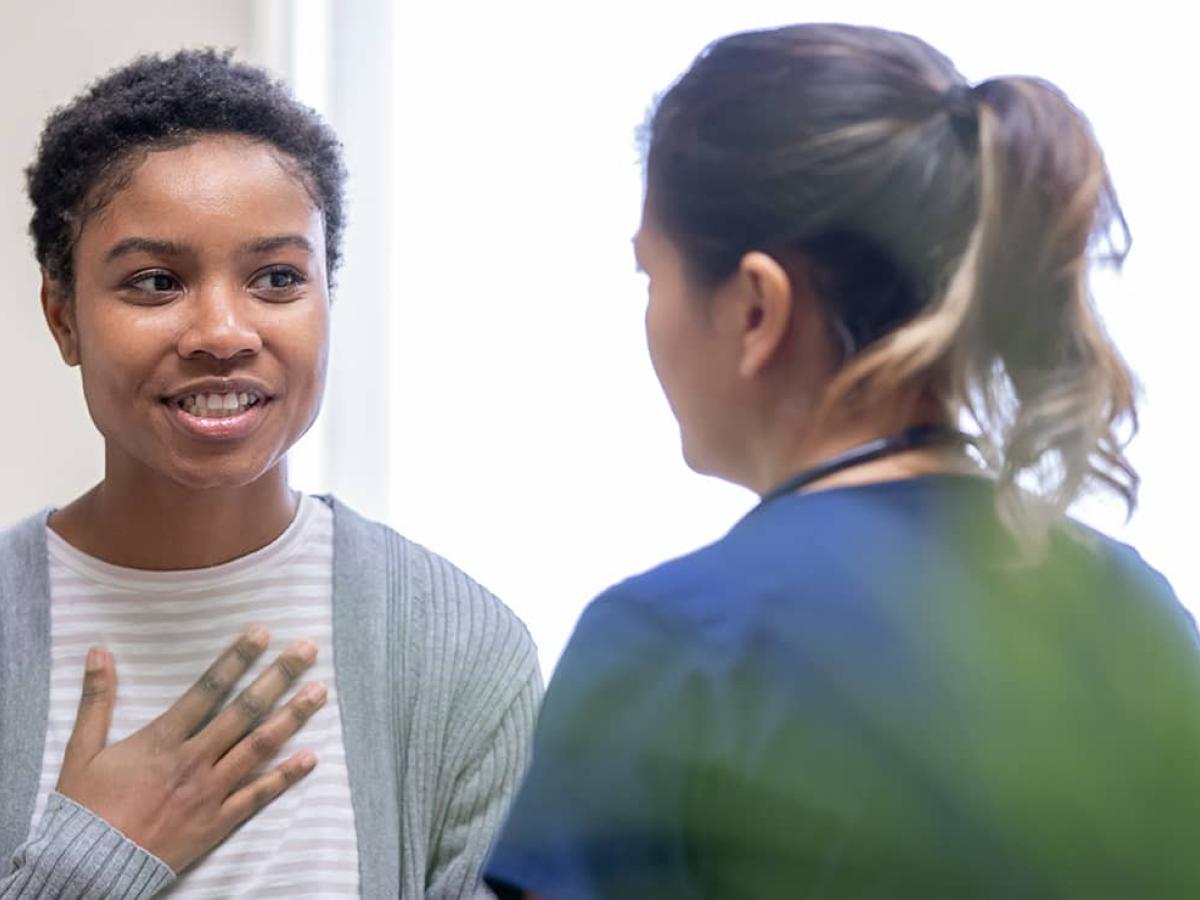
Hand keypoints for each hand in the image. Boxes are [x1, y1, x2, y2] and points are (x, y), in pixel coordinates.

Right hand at [55, 627, 326, 871]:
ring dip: (292, 717)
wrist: (86, 870)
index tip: (262, 632)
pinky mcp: (217, 822)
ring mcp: (208, 792)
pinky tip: (311, 757)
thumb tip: (98, 651)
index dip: (237, 658)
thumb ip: (96, 699)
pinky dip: (286, 776)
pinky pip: (258, 796)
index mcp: (163, 740)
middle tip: (306, 650)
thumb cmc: (84, 809)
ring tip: (319, 692)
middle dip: (278, 677)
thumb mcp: (81, 751)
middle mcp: (192, 761)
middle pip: (244, 711)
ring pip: (259, 747)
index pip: (208, 689)